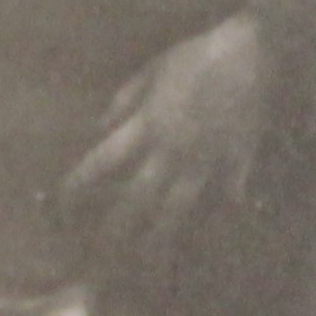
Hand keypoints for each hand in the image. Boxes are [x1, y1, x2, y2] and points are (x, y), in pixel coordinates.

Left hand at [55, 14, 269, 277]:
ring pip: (178, 209)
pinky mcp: (238, 162)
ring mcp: (206, 161)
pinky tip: (218, 233)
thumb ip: (124, 101)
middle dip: (115, 229)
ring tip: (149, 262)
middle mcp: (171, 150)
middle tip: (100, 255)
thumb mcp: (152, 70)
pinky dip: (221, 212)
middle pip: (136, 199)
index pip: (101, 163)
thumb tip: (100, 127)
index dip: (79, 187)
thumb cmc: (199, 55)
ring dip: (161, 238)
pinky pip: (227, 196)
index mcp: (146, 125)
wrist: (252, 53)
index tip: (62, 207)